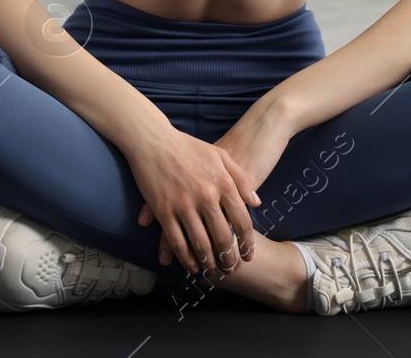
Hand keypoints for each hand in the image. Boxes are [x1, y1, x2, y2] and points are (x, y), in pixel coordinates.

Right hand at [125, 126, 261, 276]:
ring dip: (208, 262)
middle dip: (228, 258)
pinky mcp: (163, 210)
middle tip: (231, 269)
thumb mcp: (221, 155)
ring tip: (213, 272)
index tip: (248, 255)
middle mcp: (206, 196)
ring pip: (200, 243)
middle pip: (223, 237)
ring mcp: (183, 204)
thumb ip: (241, 179)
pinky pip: (177, 241)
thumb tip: (257, 203)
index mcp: (223, 183)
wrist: (153, 140)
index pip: (242, 220)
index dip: (247, 242)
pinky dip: (185, 258)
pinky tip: (191, 265)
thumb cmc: (188, 146)